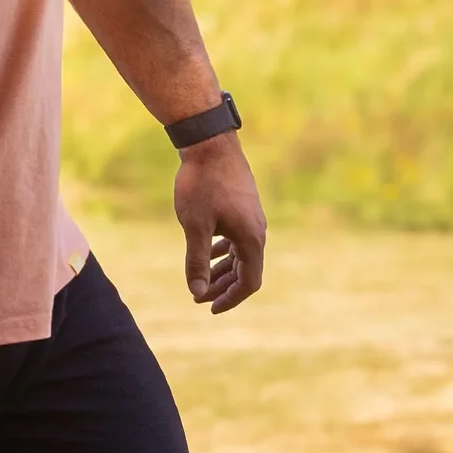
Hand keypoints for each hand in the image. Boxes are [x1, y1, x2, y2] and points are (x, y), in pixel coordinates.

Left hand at [177, 133, 265, 314]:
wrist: (210, 144)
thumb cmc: (202, 184)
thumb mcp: (195, 226)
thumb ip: (197, 260)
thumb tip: (197, 291)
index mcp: (251, 238)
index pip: (249, 281)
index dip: (231, 299)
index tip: (209, 308)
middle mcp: (257, 230)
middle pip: (246, 270)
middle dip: (223, 287)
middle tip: (197, 297)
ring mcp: (251, 217)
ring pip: (241, 254)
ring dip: (222, 270)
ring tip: (200, 280)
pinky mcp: (243, 207)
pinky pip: (238, 238)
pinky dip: (224, 251)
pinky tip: (209, 252)